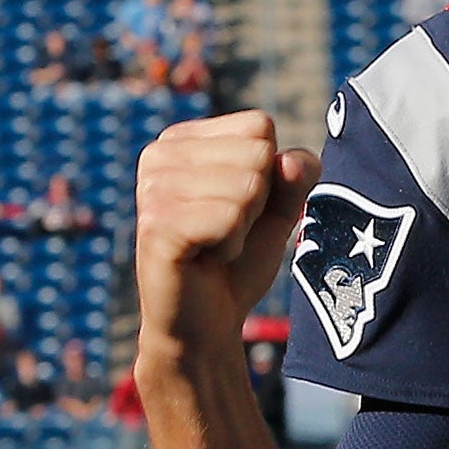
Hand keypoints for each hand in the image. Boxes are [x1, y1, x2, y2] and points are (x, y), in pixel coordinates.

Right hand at [135, 111, 318, 359]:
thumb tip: (290, 159)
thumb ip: (296, 175)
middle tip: (226, 229)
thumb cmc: (238, 260)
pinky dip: (231, 244)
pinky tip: (205, 257)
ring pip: (248, 184)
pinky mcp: (156, 224)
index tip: (239, 206)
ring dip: (243, 225)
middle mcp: (159, 154)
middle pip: (257, 152)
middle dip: (258, 200)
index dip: (269, 173)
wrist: (206, 323)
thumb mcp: (279, 208)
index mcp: (182, 139)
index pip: (260, 126)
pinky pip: (229, 216)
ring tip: (214, 244)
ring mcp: (152, 188)